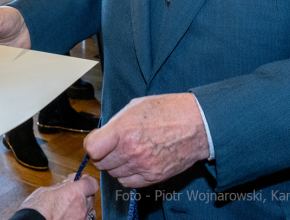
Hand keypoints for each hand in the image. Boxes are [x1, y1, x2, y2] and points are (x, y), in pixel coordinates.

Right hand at [18, 174, 97, 219]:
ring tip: (71, 207)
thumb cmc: (37, 210)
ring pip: (89, 210)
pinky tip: (70, 216)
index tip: (81, 179)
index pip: (91, 183)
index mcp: (75, 194)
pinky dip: (80, 217)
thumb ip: (61, 186)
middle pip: (91, 197)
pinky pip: (85, 219)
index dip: (87, 180)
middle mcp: (82, 207)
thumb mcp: (46, 191)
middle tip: (73, 193)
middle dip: (84, 193)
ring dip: (83, 206)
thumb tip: (68, 182)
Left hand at [83, 93, 209, 187]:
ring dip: (115, 165)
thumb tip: (101, 135)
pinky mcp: (154, 177)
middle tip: (111, 146)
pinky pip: (128, 183)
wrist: (197, 124)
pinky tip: (135, 163)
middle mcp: (131, 150)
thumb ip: (115, 123)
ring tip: (127, 152)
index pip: (92, 148)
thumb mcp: (135, 106)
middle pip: (101, 163)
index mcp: (124, 129)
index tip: (96, 141)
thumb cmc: (168, 110)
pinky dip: (127, 175)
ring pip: (114, 174)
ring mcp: (143, 166)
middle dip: (102, 155)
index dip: (92, 144)